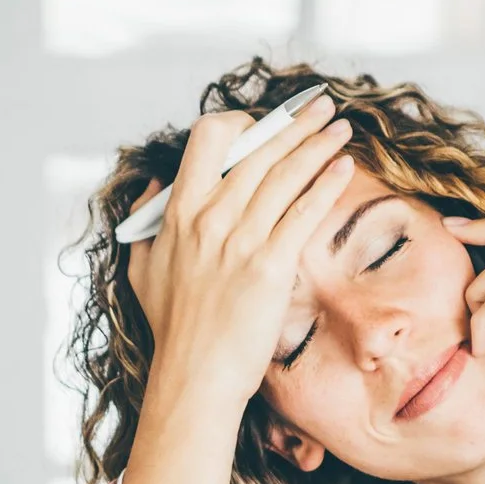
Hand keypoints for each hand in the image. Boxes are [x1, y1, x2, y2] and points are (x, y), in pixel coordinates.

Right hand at [116, 98, 355, 483]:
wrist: (194, 377)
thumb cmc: (173, 330)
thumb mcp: (141, 269)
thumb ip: (147, 224)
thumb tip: (154, 187)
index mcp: (179, 212)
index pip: (209, 139)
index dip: (241, 125)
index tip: (265, 125)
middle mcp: (210, 217)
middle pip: (258, 150)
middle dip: (294, 122)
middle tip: (319, 106)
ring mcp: (240, 240)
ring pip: (285, 174)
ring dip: (317, 144)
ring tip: (339, 127)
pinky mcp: (270, 266)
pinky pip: (303, 212)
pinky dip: (325, 185)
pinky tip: (343, 168)